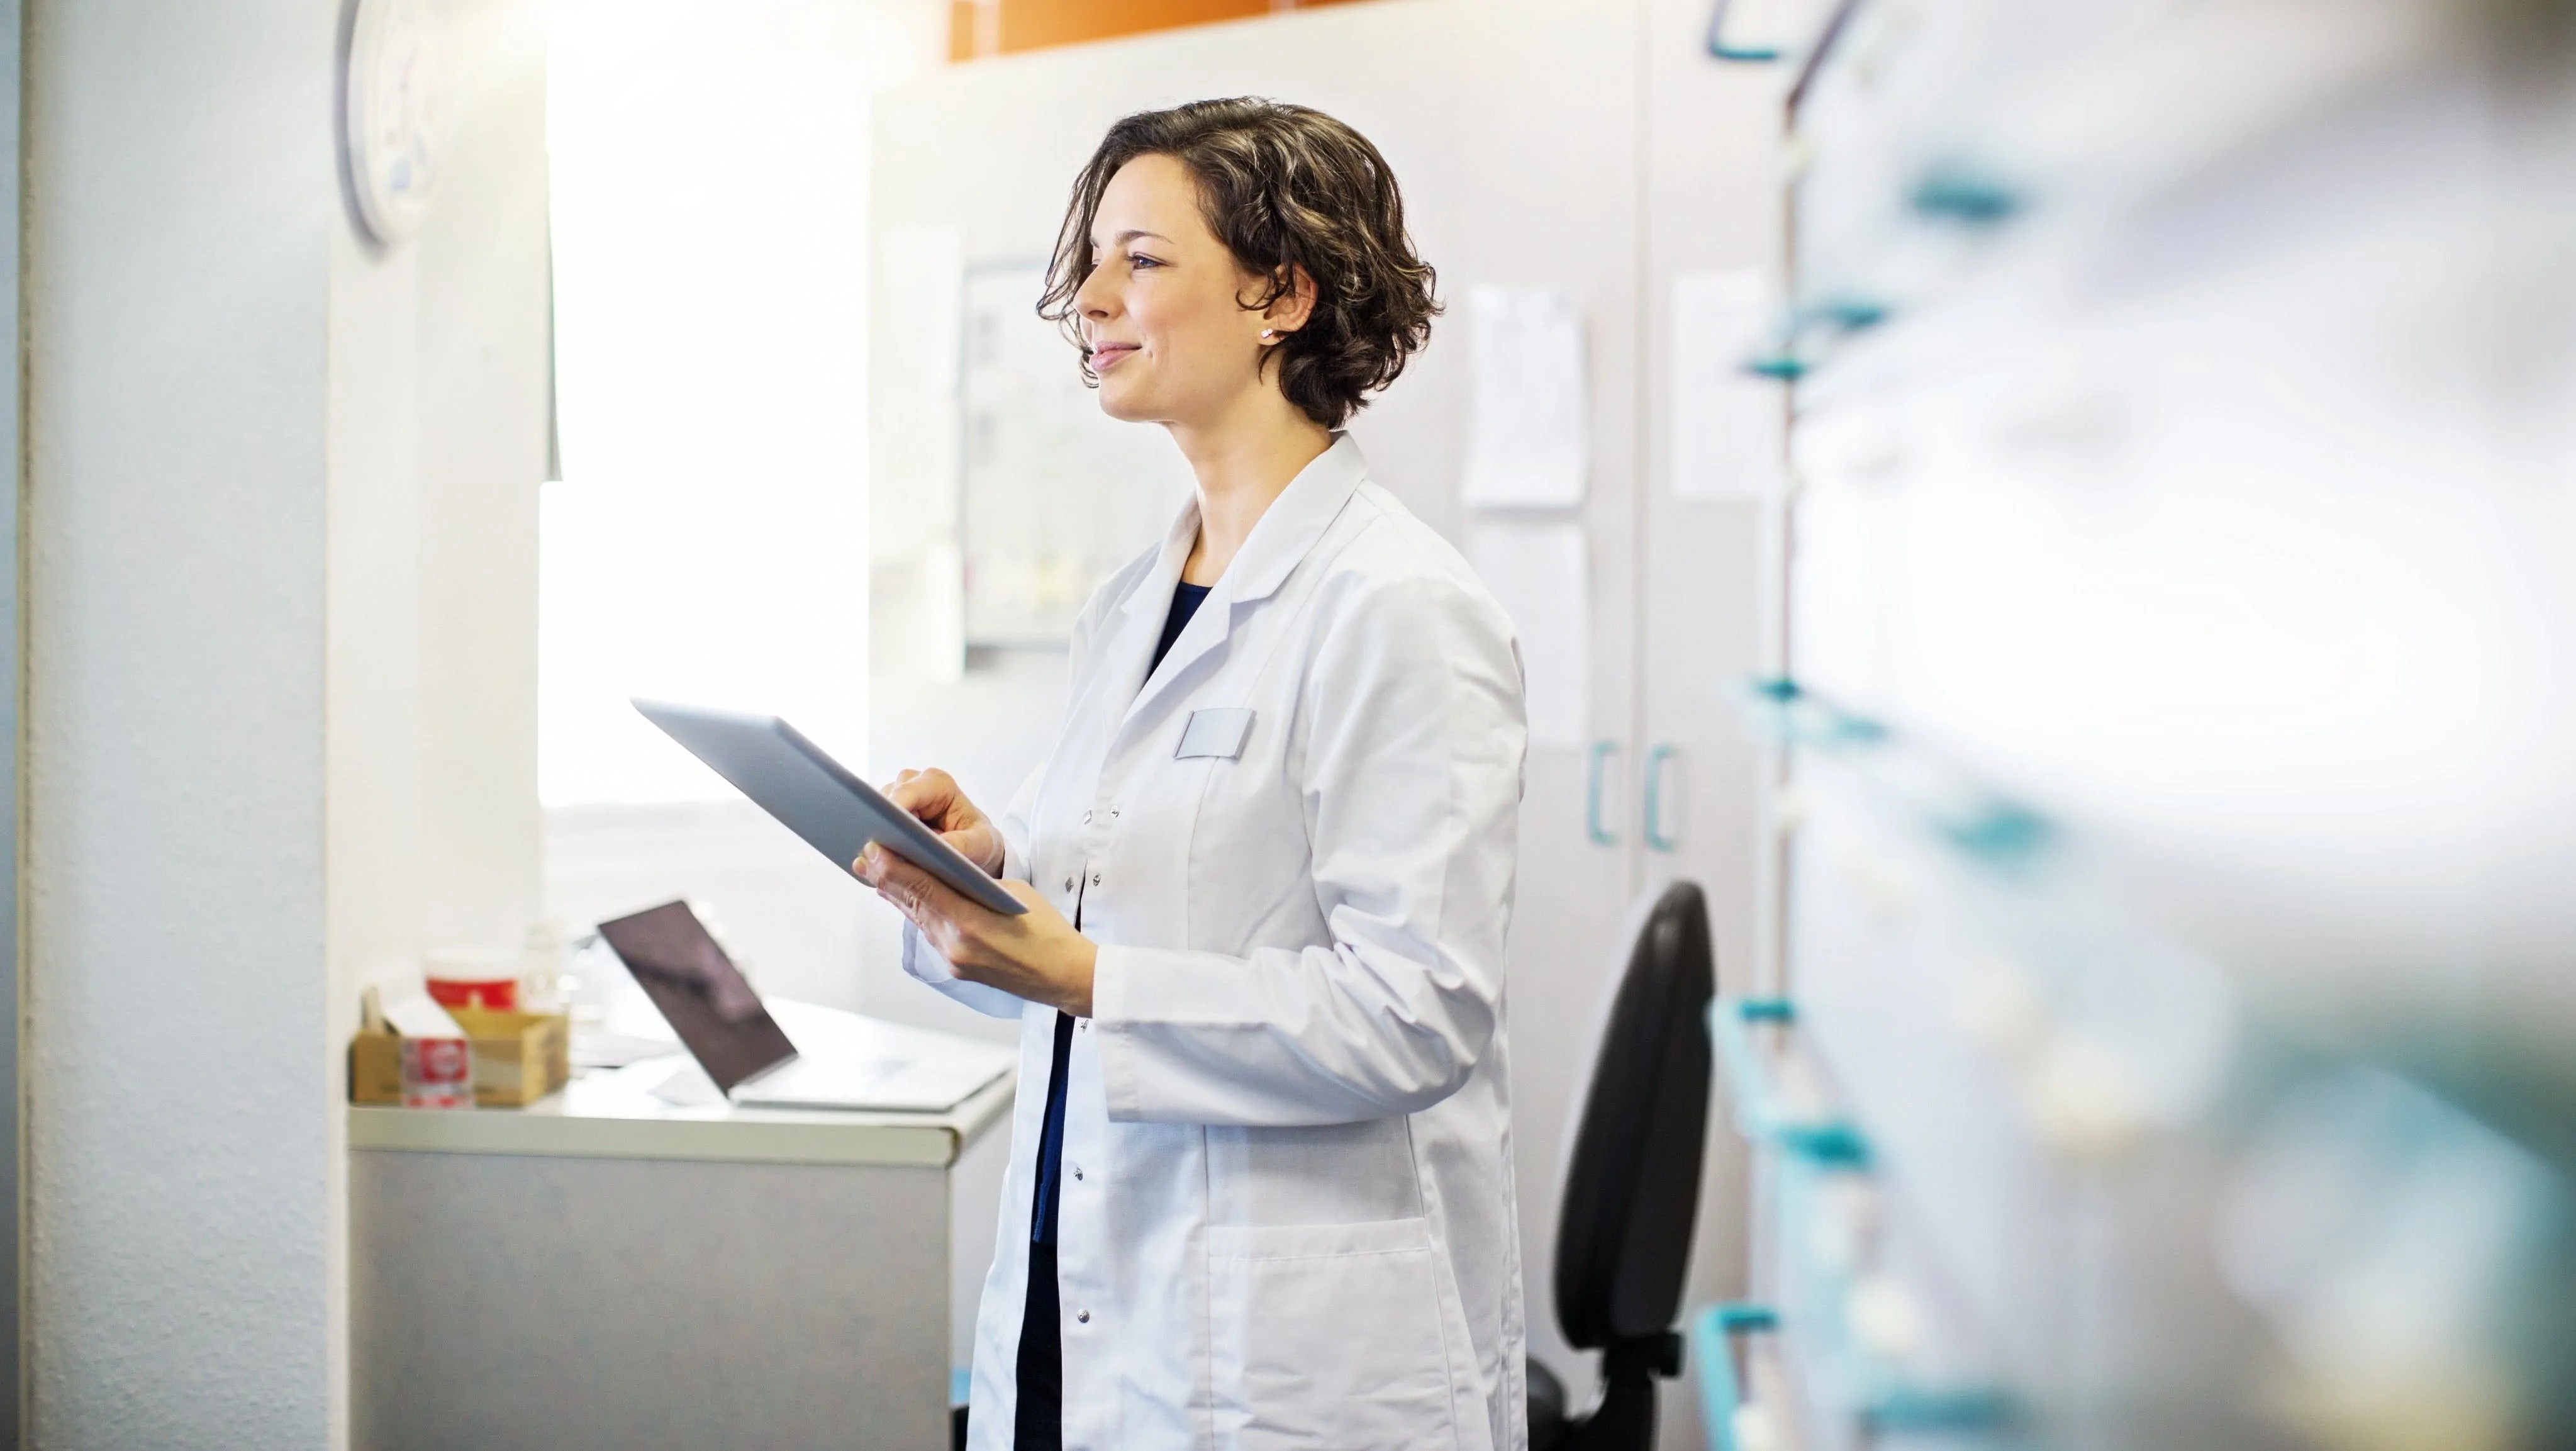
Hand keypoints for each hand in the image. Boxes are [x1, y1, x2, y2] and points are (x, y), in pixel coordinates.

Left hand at [854, 844, 1097, 1016]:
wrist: (1063, 975)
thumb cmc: (1047, 930)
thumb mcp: (1013, 892)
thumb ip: (972, 882)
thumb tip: (941, 869)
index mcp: (970, 921)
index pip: (921, 886)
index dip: (892, 866)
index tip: (873, 847)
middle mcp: (955, 944)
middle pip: (911, 903)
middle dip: (886, 876)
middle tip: (865, 852)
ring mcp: (953, 960)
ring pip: (915, 918)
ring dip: (896, 894)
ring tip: (877, 870)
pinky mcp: (956, 968)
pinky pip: (928, 933)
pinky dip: (916, 911)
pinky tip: (906, 897)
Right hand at [880, 768, 1004, 875]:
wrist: (974, 851)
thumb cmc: (979, 841)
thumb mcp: (980, 844)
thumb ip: (963, 844)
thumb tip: (939, 846)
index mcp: (937, 784)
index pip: (908, 792)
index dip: (893, 810)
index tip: (887, 832)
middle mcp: (913, 786)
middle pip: (885, 802)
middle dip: (883, 826)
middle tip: (882, 853)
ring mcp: (898, 801)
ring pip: (874, 816)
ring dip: (877, 838)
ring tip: (880, 863)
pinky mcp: (888, 819)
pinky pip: (873, 829)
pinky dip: (876, 846)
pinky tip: (875, 865)